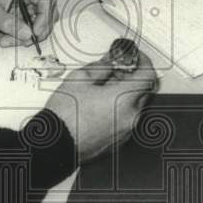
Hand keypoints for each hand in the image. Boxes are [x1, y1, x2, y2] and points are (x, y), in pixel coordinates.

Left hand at [0, 0, 56, 47]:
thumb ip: (8, 23)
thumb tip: (28, 34)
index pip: (46, 0)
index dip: (45, 17)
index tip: (35, 33)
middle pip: (45, 17)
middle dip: (33, 32)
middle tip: (23, 42)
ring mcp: (24, 9)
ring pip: (34, 29)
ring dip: (19, 39)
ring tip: (0, 41)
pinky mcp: (18, 20)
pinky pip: (23, 34)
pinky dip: (12, 40)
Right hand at [44, 39, 158, 163]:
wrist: (55, 145)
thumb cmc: (64, 117)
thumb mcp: (79, 79)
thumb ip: (100, 67)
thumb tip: (108, 63)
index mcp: (123, 99)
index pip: (147, 76)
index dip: (144, 62)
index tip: (136, 58)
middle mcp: (130, 117)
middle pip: (144, 91)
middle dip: (134, 78)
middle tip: (118, 69)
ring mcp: (125, 132)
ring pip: (135, 106)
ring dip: (126, 94)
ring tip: (105, 87)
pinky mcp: (118, 141)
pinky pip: (126, 120)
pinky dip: (121, 109)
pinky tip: (102, 104)